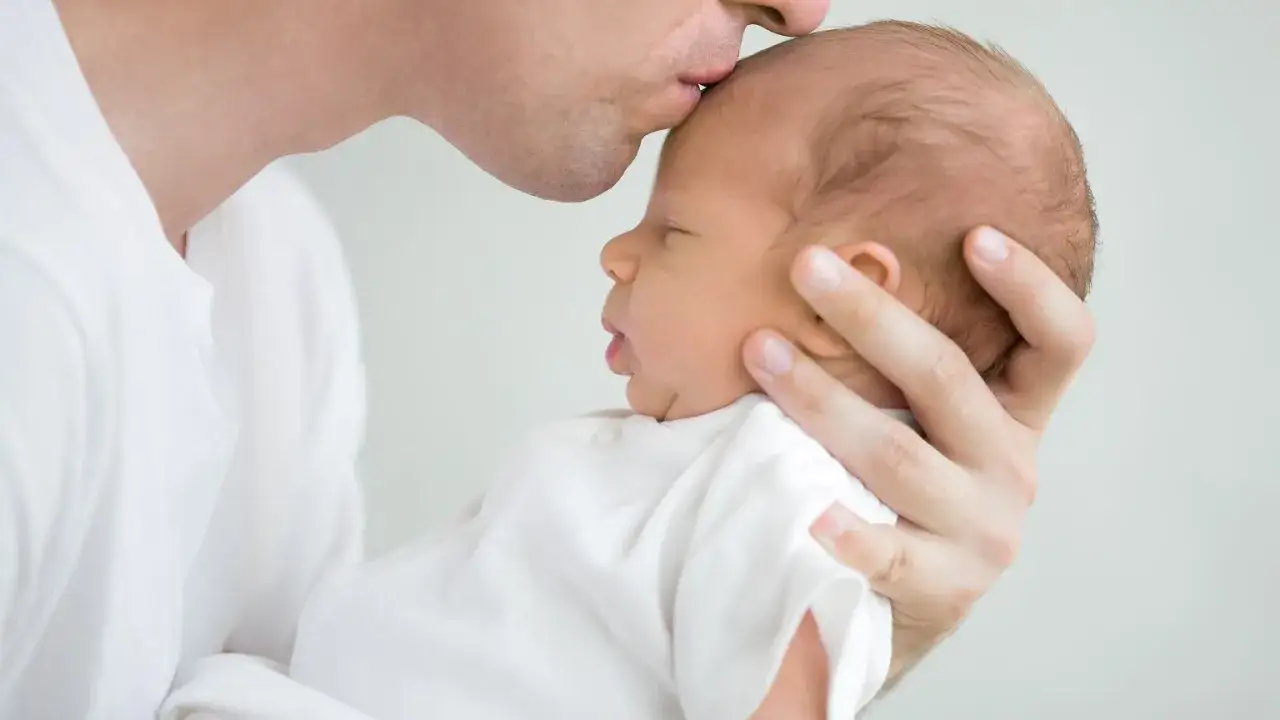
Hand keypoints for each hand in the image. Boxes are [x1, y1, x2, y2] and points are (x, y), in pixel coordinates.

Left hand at [741, 227, 1093, 687]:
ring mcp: (980, 532)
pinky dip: (851, 533)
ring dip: (823, 400)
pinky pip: (890, 555)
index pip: (1061, 343)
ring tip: (760, 352)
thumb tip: (825, 254)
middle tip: (806, 265)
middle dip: (871, 316)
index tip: (975, 234)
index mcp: (1016, 416)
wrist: (901, 608)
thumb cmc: (900, 490)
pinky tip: (811, 514)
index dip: (1031, 288)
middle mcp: (1010, 468)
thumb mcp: (924, 422)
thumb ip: (904, 363)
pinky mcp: (941, 588)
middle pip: (947, 379)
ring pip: (899, 455)